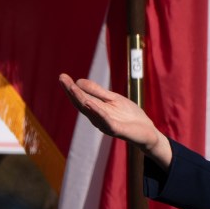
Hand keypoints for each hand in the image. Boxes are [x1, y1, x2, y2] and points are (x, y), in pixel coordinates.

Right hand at [58, 73, 172, 168]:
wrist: (147, 132)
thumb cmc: (129, 116)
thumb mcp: (113, 99)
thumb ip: (98, 92)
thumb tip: (78, 81)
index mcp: (96, 109)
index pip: (81, 97)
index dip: (71, 88)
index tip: (62, 76)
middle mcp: (97, 118)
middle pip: (81, 103)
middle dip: (71, 91)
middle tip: (61, 78)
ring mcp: (106, 124)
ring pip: (90, 111)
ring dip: (81, 99)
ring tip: (72, 88)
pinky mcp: (116, 130)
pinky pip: (105, 120)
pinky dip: (97, 112)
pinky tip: (89, 103)